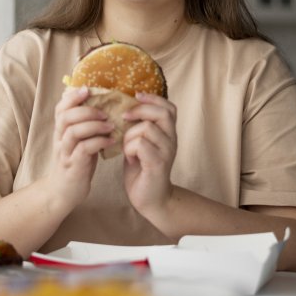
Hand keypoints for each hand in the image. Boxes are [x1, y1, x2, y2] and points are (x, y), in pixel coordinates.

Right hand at [49, 87, 114, 210]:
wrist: (64, 192)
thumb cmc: (76, 163)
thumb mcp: (79, 141)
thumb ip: (85, 125)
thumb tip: (103, 105)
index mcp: (61, 130)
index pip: (60, 108)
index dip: (73, 96)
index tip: (88, 89)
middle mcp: (60, 139)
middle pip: (66, 116)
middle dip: (87, 110)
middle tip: (105, 113)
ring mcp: (65, 152)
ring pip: (73, 131)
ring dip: (94, 125)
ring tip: (110, 126)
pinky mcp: (73, 166)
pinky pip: (84, 149)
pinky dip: (99, 142)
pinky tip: (111, 141)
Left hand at [121, 92, 177, 214]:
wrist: (151, 200)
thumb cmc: (142, 171)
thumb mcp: (141, 144)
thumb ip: (138, 128)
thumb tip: (123, 109)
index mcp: (168, 134)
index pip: (169, 108)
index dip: (153, 99)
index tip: (136, 96)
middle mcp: (172, 141)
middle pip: (162, 113)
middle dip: (140, 111)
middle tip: (125, 117)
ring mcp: (167, 152)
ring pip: (147, 128)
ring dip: (130, 136)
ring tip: (127, 148)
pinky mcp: (158, 163)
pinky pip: (140, 144)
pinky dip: (129, 149)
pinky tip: (129, 159)